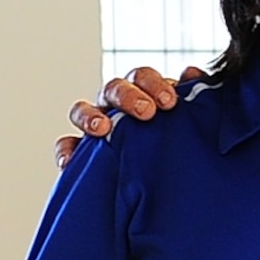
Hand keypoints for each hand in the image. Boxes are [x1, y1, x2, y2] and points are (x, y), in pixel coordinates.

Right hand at [54, 66, 204, 169]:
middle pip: (113, 88)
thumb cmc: (179, 146)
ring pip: (83, 110)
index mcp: (143, 94)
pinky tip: (70, 162)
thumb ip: (193, 96)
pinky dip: (66, 151)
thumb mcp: (190, 123)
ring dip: (91, 116)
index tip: (169, 101)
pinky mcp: (82, 152)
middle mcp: (116, 106)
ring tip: (102, 130)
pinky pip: (66, 146)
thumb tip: (192, 73)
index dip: (153, 84)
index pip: (141, 77)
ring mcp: (96, 126)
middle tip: (146, 112)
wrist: (174, 186)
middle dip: (127, 96)